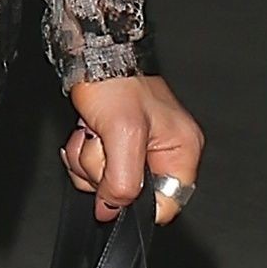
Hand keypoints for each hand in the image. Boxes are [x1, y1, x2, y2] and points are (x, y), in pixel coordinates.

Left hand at [62, 73, 204, 223]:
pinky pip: (95, 169)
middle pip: (132, 195)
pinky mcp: (117, 144)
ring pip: (108, 183)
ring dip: (90, 162)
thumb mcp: (124, 136)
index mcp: (182, 151)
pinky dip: (84, 154)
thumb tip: (111, 210)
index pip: (166, 205)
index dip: (136, 204)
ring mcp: (139, 149)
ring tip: (95, 132)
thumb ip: (123, 181)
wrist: (92, 56)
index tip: (115, 189)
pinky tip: (88, 133)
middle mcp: (164, 153)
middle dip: (105, 172)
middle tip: (104, 143)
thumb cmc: (117, 83)